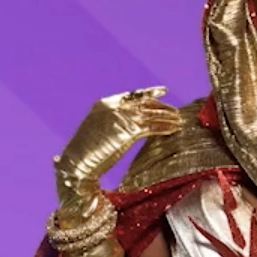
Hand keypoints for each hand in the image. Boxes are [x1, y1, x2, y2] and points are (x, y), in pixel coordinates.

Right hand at [54, 86, 182, 209]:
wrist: (76, 164)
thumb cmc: (83, 155)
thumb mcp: (96, 133)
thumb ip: (109, 126)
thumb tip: (119, 131)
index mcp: (104, 104)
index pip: (131, 96)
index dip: (148, 94)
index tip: (162, 92)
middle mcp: (113, 106)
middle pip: (143, 103)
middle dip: (161, 107)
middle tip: (176, 111)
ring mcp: (120, 117)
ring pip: (150, 115)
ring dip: (167, 118)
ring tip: (180, 121)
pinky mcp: (127, 131)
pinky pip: (150, 127)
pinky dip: (164, 128)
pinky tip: (174, 129)